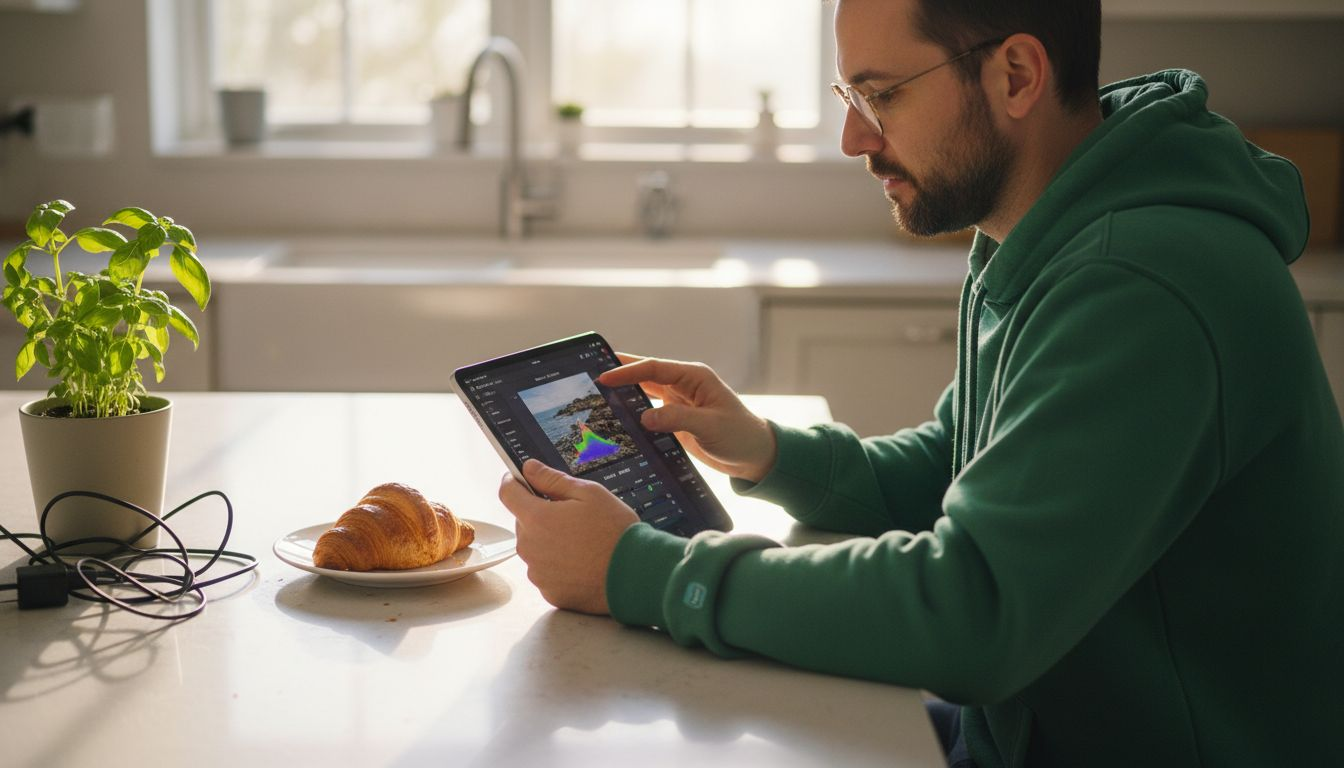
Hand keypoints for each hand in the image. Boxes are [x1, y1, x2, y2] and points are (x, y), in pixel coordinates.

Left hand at [498, 459, 637, 614]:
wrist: (635, 575)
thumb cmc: (615, 532)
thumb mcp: (589, 493)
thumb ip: (553, 479)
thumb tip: (529, 468)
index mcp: (537, 518)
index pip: (507, 493)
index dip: (513, 481)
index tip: (521, 479)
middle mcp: (530, 547)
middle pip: (524, 522)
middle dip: (541, 515)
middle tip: (572, 516)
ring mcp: (538, 573)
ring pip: (535, 548)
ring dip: (549, 541)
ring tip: (582, 543)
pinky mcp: (549, 592)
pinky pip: (546, 572)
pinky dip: (558, 565)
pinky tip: (581, 563)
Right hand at [598, 354, 776, 482]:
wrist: (755, 456)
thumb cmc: (740, 436)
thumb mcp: (710, 427)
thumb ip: (677, 419)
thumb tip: (644, 417)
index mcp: (694, 376)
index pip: (654, 368)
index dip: (628, 371)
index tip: (604, 377)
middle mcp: (684, 384)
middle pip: (645, 374)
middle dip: (619, 373)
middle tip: (589, 375)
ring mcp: (679, 401)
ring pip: (644, 391)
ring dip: (623, 392)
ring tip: (595, 394)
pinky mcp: (675, 418)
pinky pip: (648, 410)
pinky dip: (631, 411)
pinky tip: (615, 417)